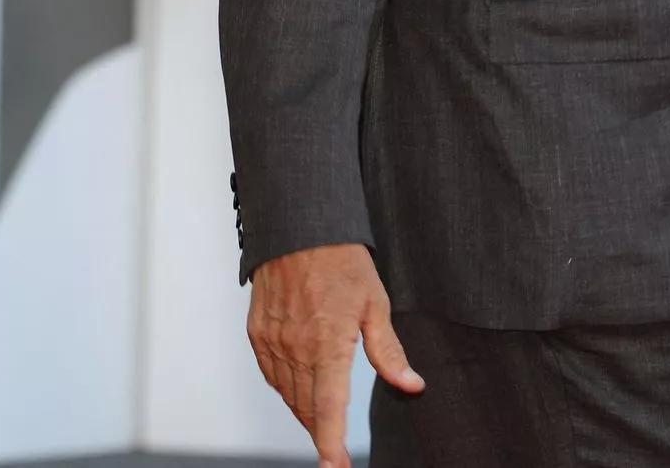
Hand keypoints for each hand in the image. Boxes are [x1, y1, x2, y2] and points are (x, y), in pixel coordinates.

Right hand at [248, 243, 423, 467]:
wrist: (298, 226)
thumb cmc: (340, 260)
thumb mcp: (376, 303)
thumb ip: (389, 351)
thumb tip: (411, 384)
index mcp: (327, 342)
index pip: (328, 407)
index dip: (331, 443)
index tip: (335, 467)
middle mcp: (295, 346)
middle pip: (307, 407)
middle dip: (322, 431)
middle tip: (337, 446)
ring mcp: (272, 340)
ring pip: (287, 394)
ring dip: (305, 412)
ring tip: (322, 419)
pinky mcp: (258, 332)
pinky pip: (270, 374)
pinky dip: (285, 388)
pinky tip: (297, 388)